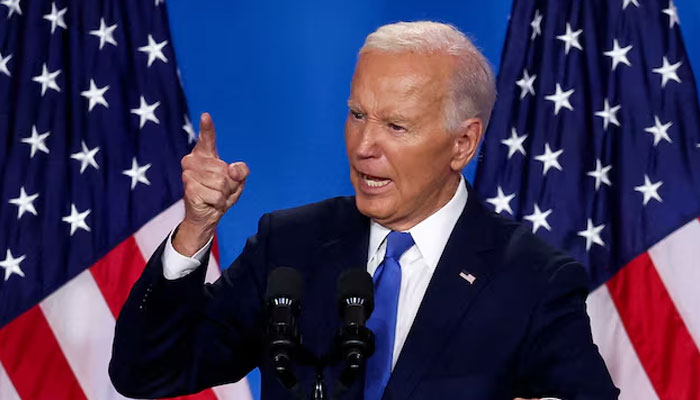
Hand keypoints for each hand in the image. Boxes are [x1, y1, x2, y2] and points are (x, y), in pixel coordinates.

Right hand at [173, 112, 248, 255]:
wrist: (205, 215)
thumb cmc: (220, 193)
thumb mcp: (238, 181)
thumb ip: (241, 171)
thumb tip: (232, 169)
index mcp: (204, 155)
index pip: (207, 139)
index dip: (207, 128)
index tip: (206, 116)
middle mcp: (193, 161)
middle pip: (225, 170)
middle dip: (229, 184)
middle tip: (220, 190)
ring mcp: (189, 174)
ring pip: (222, 183)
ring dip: (224, 194)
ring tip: (215, 196)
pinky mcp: (190, 188)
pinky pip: (217, 196)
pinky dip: (219, 203)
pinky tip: (210, 203)